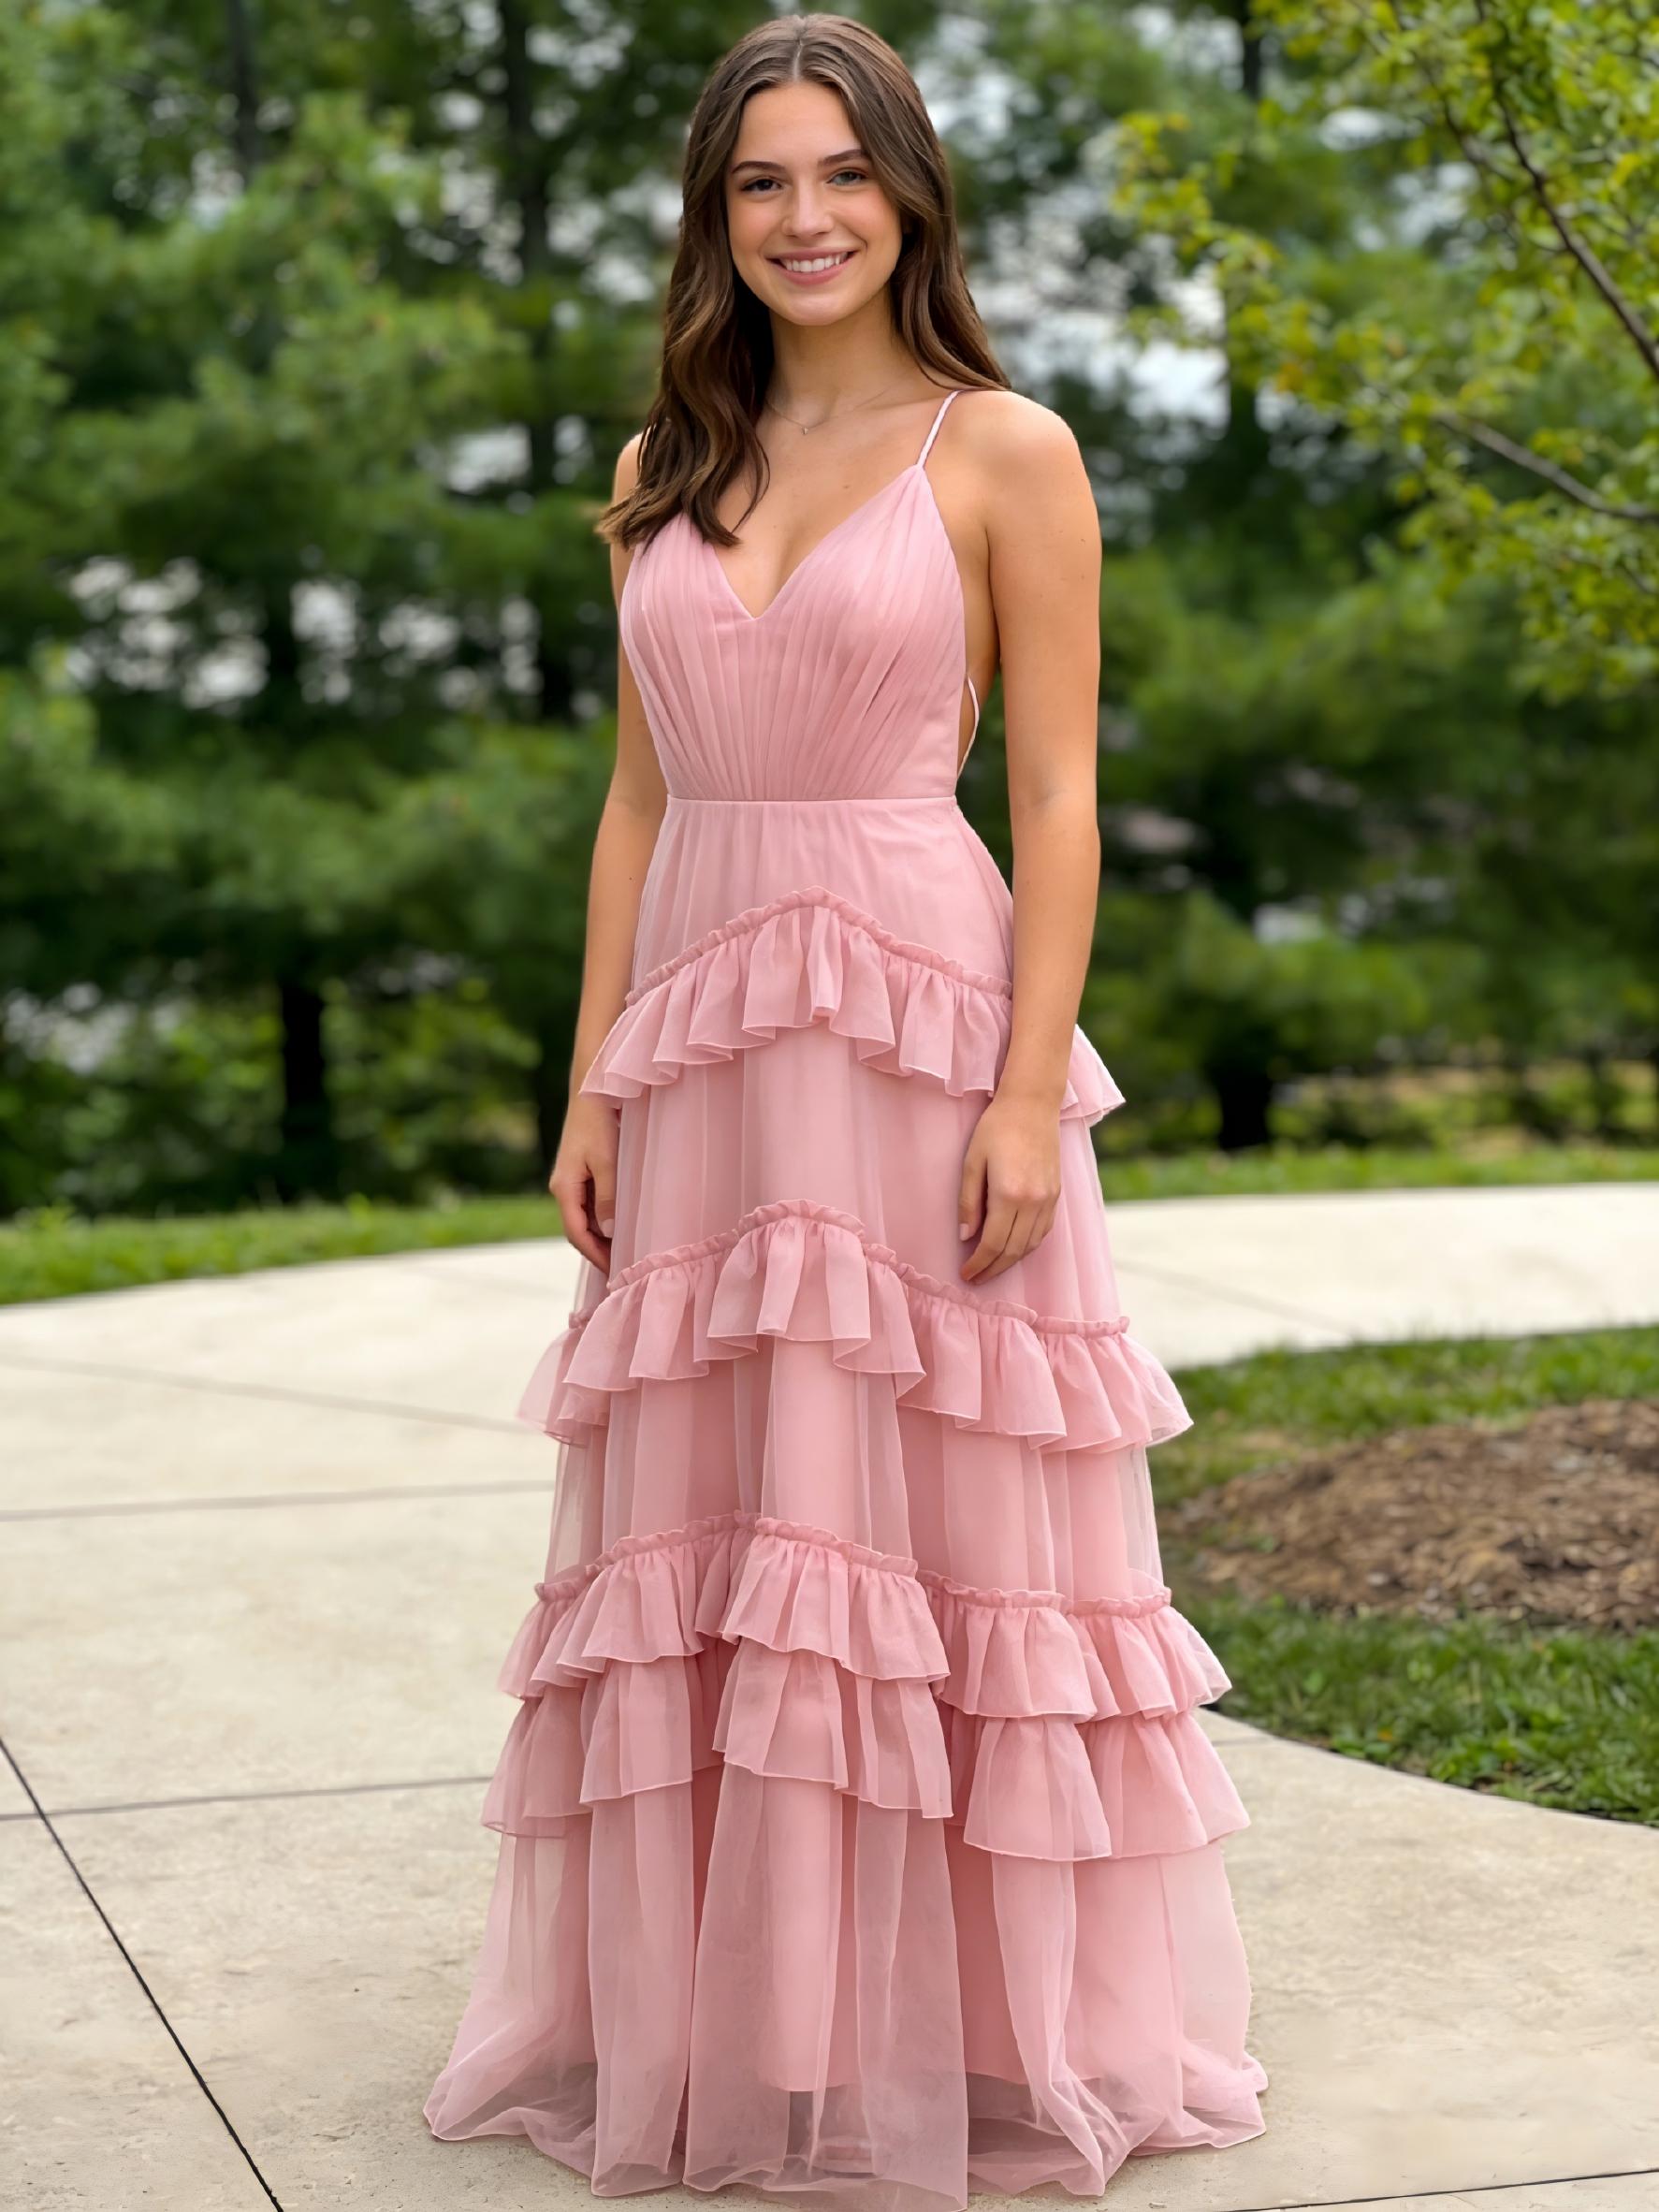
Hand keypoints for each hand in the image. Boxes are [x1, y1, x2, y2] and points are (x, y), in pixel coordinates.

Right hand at [549, 1094, 619, 1270]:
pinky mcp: (582, 1173)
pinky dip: (604, 1220)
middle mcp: (564, 1188)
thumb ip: (607, 1197)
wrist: (593, 1090)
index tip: (615, 1271)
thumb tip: (607, 1232)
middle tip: (624, 1267)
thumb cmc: (599, 1123)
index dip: (595, 1255)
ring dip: (602, 1236)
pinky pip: (591, 1205)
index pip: (575, 1233)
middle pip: (578, 1229)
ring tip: (626, 1251)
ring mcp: (571, 1181)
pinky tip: (621, 1226)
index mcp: (564, 1188)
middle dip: (598, 1250)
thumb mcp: (607, 1161)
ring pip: (585, 1218)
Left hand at [957, 1091, 1061, 1283]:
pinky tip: (1015, 1248)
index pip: (993, 1243)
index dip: (979, 1263)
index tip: (966, 1274)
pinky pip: (1044, 1231)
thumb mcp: (972, 1162)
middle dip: (993, 1268)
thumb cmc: (996, 1128)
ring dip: (1011, 1261)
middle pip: (1013, 1250)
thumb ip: (969, 1202)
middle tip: (977, 1278)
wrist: (1032, 1105)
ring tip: (993, 1268)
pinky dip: (1029, 1246)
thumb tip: (966, 1236)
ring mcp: (1048, 1199)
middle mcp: (1033, 1201)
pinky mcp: (1056, 1194)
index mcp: (1009, 1194)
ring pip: (1031, 1244)